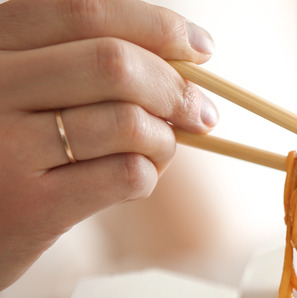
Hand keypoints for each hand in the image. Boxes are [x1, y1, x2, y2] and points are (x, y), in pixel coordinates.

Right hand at [0, 0, 217, 289]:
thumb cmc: (6, 149)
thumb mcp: (21, 88)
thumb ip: (79, 64)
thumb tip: (187, 59)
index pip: (82, 12)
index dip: (155, 25)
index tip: (201, 47)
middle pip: (113, 64)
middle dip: (176, 87)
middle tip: (203, 113)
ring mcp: (6, 147)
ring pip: (127, 122)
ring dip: (165, 138)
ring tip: (162, 150)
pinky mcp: (31, 206)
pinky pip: (125, 174)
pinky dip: (149, 174)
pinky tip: (137, 179)